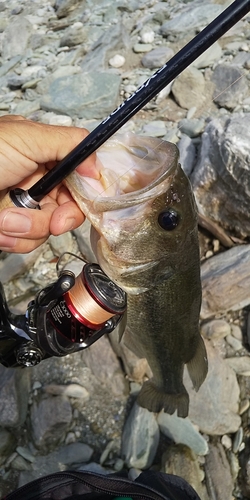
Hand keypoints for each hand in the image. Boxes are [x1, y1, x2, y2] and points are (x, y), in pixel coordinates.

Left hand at [0, 115, 96, 253]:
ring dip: (26, 227)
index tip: (80, 206)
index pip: (79, 178)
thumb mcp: (25, 137)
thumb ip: (68, 144)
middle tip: (43, 217)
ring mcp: (21, 206)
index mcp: (42, 154)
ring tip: (3, 217)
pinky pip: (27, 242)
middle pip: (67, 209)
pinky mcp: (9, 228)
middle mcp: (35, 181)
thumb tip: (97, 164)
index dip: (83, 196)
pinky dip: (12, 238)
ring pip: (47, 230)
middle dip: (53, 217)